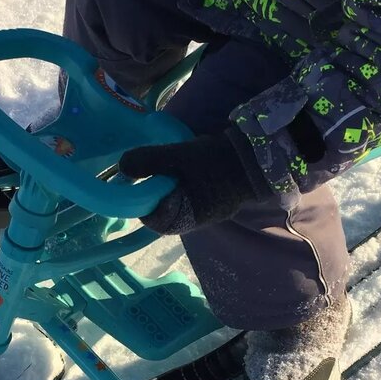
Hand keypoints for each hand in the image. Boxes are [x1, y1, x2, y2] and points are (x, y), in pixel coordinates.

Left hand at [118, 128, 260, 234]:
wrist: (258, 159)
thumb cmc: (216, 163)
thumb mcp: (178, 156)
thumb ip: (149, 161)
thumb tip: (122, 166)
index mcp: (180, 219)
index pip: (148, 215)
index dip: (139, 196)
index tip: (139, 175)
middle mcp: (191, 222)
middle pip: (161, 207)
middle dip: (155, 186)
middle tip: (155, 163)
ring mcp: (204, 213)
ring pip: (176, 198)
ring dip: (170, 180)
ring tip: (172, 160)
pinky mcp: (214, 202)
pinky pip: (190, 193)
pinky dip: (184, 180)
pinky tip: (186, 163)